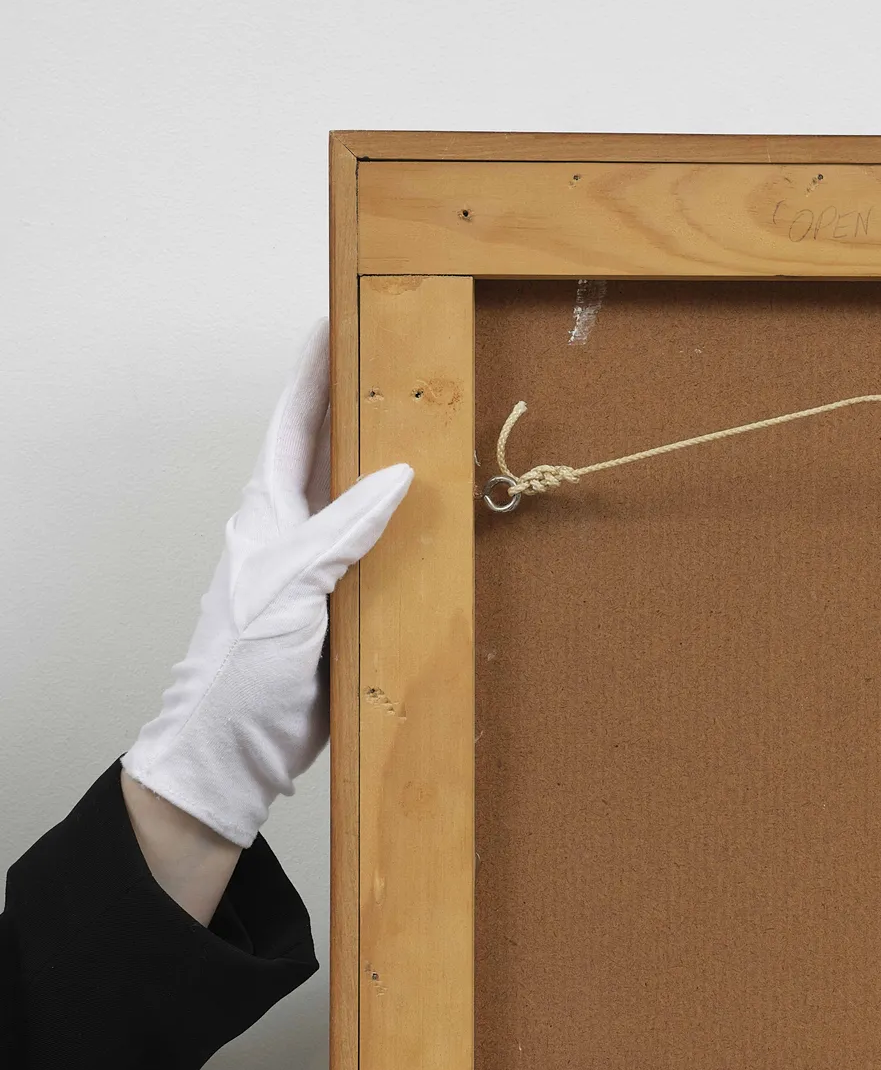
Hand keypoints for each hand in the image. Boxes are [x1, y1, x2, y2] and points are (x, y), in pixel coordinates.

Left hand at [123, 321, 411, 850]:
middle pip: (337, 458)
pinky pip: (390, 568)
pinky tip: (453, 533)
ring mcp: (324, 573)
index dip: (315, 373)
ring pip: (369, 512)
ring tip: (448, 438)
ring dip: (404, 480)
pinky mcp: (350, 614)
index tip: (340, 321)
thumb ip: (342, 528)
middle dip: (370, 413)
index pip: (295, 424)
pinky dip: (419, 546)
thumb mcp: (289, 584)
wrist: (239, 747)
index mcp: (268, 512)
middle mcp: (296, 534)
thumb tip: (395, 473)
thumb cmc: (241, 663)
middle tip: (413, 369)